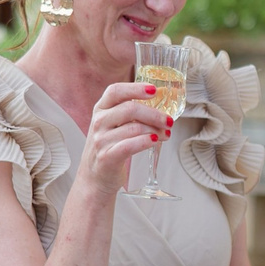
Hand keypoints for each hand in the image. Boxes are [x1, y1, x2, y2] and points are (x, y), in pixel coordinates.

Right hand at [76, 80, 181, 197]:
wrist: (95, 177)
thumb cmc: (110, 148)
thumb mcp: (113, 125)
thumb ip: (130, 114)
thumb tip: (161, 108)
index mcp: (101, 109)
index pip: (115, 91)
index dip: (135, 88)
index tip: (154, 90)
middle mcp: (99, 122)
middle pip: (130, 109)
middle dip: (155, 115)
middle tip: (168, 121)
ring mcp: (101, 140)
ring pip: (134, 128)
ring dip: (155, 131)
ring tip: (165, 135)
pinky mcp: (107, 157)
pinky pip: (130, 146)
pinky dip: (145, 142)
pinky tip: (154, 141)